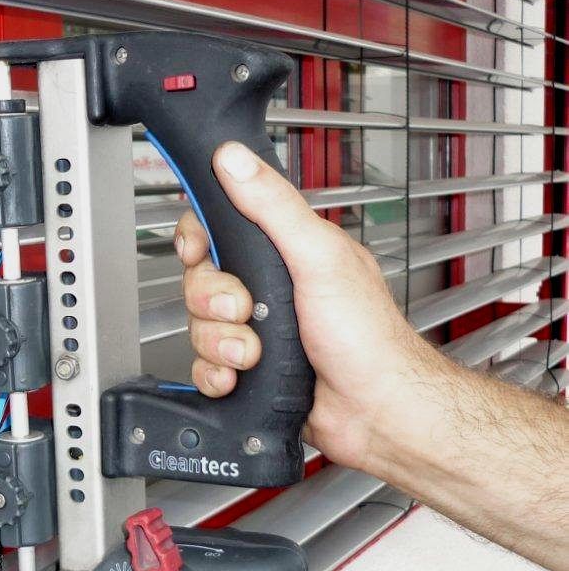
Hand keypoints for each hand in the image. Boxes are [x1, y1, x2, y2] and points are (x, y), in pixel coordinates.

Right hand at [176, 141, 440, 471]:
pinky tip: (241, 376)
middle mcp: (267, 288)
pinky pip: (204, 366)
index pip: (220, 226)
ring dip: (221, 343)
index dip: (198, 237)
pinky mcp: (246, 368)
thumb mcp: (320, 257)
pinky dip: (217, 374)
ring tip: (255, 351)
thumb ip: (274, 207)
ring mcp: (255, 329)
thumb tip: (235, 159)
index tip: (199, 250)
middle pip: (200, 280)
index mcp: (284, 251)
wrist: (372, 410)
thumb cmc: (366, 337)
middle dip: (214, 301)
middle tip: (245, 309)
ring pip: (199, 326)